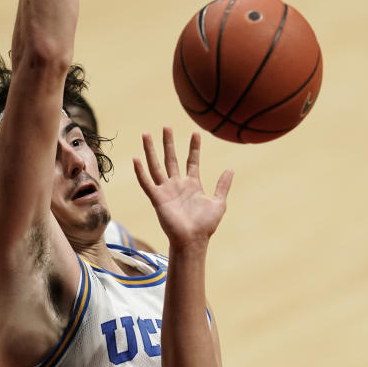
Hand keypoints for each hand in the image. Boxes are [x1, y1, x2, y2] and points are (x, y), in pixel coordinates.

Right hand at [132, 127, 233, 248]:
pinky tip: (136, 159)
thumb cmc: (206, 225)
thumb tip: (230, 169)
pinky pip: (147, 183)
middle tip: (166, 126)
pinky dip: (141, 172)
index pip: (192, 161)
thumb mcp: (219, 202)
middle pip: (171, 159)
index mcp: (192, 184)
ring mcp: (166, 190)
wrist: (194, 240)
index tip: (196, 133)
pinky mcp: (157, 199)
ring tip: (146, 134)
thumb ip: (223, 185)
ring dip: (151, 150)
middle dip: (169, 143)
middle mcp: (177, 185)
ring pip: (156, 166)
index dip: (194, 147)